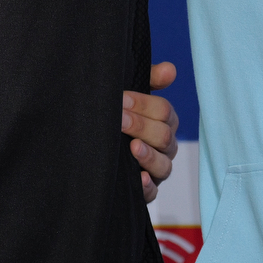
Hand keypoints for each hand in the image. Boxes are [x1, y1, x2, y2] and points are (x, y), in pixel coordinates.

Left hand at [125, 63, 179, 202]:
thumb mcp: (130, 96)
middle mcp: (165, 146)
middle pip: (164, 136)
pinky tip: (138, 178)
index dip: (145, 104)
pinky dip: (147, 186)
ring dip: (148, 155)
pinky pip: (152, 193)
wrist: (92, 149)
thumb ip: (149, 80)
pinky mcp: (146, 191)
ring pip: (164, 165)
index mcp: (164, 122)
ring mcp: (157, 169)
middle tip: (120, 120)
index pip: (165, 111)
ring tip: (132, 147)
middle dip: (141, 126)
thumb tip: (170, 69)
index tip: (122, 99)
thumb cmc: (119, 116)